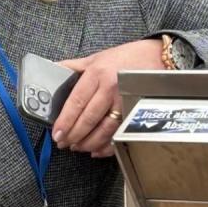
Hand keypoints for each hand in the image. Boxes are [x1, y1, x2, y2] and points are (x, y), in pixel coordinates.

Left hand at [53, 39, 164, 156]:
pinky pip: (120, 133)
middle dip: (74, 135)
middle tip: (64, 143)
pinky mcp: (136, 112)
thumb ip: (72, 66)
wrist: (157, 57)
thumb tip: (51, 69)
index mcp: (97, 73)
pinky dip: (108, 145)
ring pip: (104, 129)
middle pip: (89, 119)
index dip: (66, 120)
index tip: (57, 132)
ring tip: (78, 146)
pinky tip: (97, 149)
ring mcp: (126, 101)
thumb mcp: (96, 57)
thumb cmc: (125, 57)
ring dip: (89, 142)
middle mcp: (111, 88)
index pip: (77, 101)